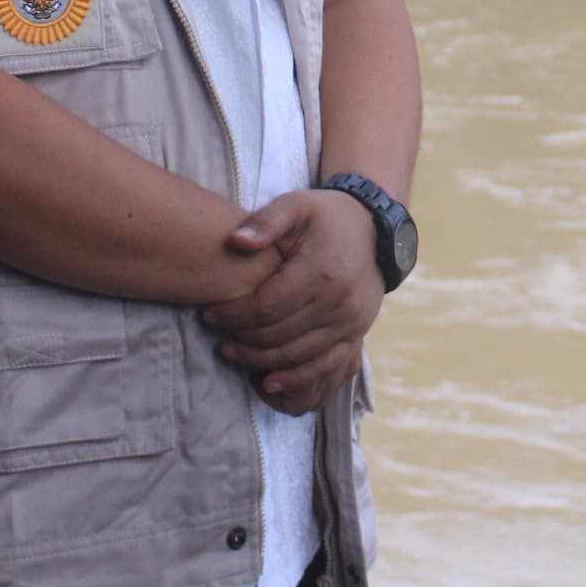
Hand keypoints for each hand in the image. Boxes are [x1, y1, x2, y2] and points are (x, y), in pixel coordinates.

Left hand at [203, 189, 381, 415]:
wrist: (375, 230)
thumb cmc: (326, 216)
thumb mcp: (295, 204)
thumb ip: (264, 221)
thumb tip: (235, 242)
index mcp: (320, 270)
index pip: (266, 307)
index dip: (233, 314)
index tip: (209, 314)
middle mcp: (338, 302)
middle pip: (277, 335)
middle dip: (240, 338)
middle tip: (217, 333)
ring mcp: (350, 322)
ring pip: (295, 355)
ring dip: (259, 359)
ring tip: (232, 352)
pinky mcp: (357, 334)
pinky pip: (324, 366)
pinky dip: (295, 378)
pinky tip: (269, 382)